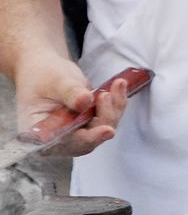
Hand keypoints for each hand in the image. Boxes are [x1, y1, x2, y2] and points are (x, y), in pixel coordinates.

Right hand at [10, 54, 129, 157]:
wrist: (46, 72)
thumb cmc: (43, 77)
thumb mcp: (55, 81)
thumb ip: (69, 92)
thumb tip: (85, 102)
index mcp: (39, 132)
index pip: (64, 142)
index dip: (87, 139)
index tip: (106, 130)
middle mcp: (58, 139)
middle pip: (88, 138)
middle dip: (105, 117)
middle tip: (108, 94)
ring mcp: (75, 134)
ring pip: (102, 128)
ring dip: (114, 107)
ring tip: (117, 84)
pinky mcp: (88, 126)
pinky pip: (108, 119)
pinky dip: (116, 103)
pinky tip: (119, 86)